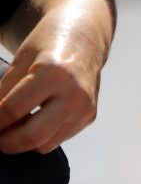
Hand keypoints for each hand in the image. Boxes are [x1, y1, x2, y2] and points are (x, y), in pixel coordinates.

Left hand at [0, 0, 112, 153]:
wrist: (83, 40)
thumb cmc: (49, 46)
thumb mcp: (20, 62)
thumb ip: (5, 91)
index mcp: (54, 73)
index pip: (13, 109)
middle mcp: (74, 94)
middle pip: (33, 135)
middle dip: (7, 142)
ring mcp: (85, 107)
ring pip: (46, 143)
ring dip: (24, 142)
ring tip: (12, 131)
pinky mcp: (89, 116)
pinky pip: (59, 138)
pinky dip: (42, 136)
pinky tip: (33, 123)